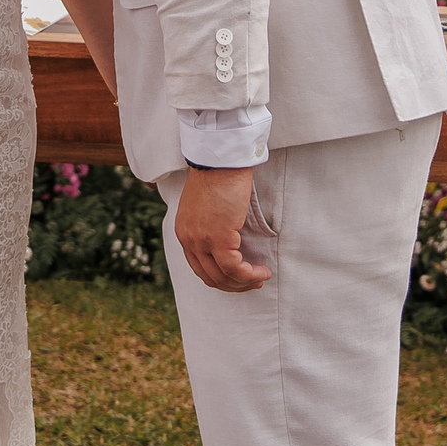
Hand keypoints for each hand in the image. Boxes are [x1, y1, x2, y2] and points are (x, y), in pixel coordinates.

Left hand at [174, 166, 270, 292]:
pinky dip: (250, 274)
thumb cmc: (218, 176)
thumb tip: (227, 240)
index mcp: (184, 232)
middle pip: (210, 277)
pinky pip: (235, 268)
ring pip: (223, 276)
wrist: (220, 160)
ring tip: (260, 277)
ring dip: (244, 282)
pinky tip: (262, 271)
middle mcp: (189, 240)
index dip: (221, 278)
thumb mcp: (205, 206)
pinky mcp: (218, 237)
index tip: (239, 277)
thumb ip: (208, 225)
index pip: (199, 268)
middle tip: (253, 281)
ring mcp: (201, 240)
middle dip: (234, 285)